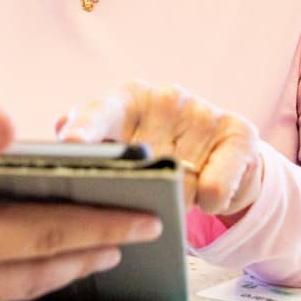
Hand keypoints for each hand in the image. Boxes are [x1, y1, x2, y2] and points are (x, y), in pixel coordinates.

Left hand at [57, 80, 263, 217]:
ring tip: (171, 201)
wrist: (218, 164)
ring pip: (179, 176)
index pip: (97, 112)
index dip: (83, 128)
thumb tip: (62, 131)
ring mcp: (202, 113)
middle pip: (139, 149)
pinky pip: (217, 184)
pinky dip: (210, 199)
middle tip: (118, 196)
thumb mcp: (123, 152)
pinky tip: (207, 200)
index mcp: (126, 101)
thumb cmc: (157, 156)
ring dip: (172, 198)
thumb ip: (93, 146)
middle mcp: (164, 99)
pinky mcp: (238, 133)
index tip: (71, 144)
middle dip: (129, 180)